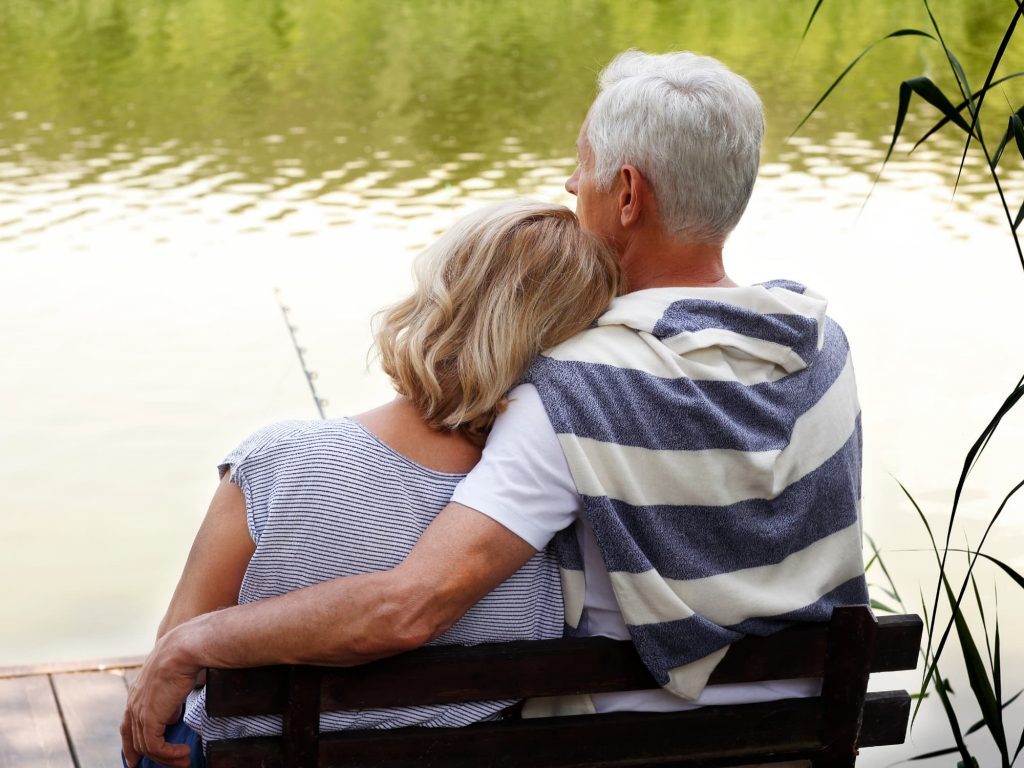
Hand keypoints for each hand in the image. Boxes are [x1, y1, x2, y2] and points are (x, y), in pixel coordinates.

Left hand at [120, 628, 199, 767]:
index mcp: (137, 694)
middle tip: (169, 764)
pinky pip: (155, 747)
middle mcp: (134, 704)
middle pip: (135, 740)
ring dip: (167, 757)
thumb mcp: (171, 681)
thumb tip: (171, 717)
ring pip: (146, 747)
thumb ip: (168, 701)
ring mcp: (140, 712)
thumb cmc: (182, 657)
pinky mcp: (150, 719)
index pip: (128, 726)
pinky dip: (170, 754)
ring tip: (184, 761)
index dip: (131, 744)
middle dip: (149, 757)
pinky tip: (183, 752)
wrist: (182, 650)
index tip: (136, 758)